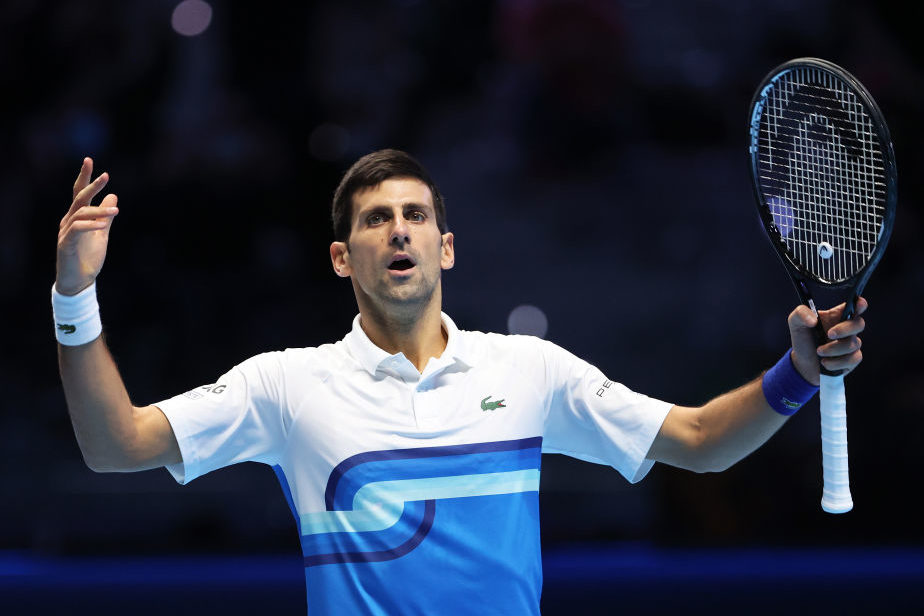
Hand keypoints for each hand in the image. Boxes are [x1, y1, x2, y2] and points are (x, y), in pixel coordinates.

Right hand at [56, 158, 118, 295]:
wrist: (80, 281)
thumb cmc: (89, 257)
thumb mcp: (103, 233)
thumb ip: (106, 216)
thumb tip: (113, 196)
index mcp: (77, 216)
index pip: (79, 193)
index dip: (85, 177)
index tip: (90, 160)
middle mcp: (69, 220)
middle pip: (79, 198)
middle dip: (91, 186)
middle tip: (105, 175)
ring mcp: (65, 232)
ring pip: (80, 213)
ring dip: (99, 211)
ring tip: (116, 211)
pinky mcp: (65, 244)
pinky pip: (76, 229)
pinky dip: (90, 225)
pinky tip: (103, 225)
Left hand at [787, 297, 866, 384]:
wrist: (802, 362)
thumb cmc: (803, 338)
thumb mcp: (796, 322)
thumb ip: (801, 313)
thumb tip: (813, 320)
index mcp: (837, 315)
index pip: (855, 305)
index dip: (860, 304)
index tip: (859, 303)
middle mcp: (847, 328)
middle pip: (859, 324)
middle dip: (844, 329)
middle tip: (829, 334)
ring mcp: (851, 343)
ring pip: (853, 344)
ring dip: (833, 349)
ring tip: (819, 351)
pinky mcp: (852, 358)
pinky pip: (853, 359)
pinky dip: (836, 362)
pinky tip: (825, 362)